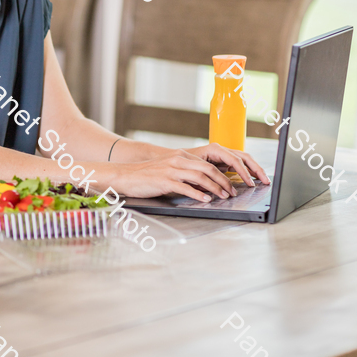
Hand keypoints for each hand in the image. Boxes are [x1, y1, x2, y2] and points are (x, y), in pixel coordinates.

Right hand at [111, 149, 245, 202]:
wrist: (125, 175)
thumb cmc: (146, 175)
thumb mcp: (168, 169)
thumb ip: (185, 173)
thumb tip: (203, 184)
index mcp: (180, 156)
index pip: (207, 164)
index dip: (222, 174)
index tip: (230, 185)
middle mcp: (177, 160)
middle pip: (207, 169)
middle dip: (223, 181)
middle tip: (231, 192)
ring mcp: (171, 170)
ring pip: (200, 177)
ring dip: (215, 188)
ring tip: (223, 196)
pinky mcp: (164, 181)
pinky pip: (186, 187)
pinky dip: (198, 193)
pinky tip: (205, 199)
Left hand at [182, 143, 269, 186]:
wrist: (171, 158)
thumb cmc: (181, 164)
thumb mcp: (192, 171)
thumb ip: (206, 178)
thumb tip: (219, 188)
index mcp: (214, 149)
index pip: (234, 160)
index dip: (244, 172)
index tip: (250, 183)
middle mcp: (220, 149)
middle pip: (243, 157)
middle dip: (256, 169)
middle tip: (265, 181)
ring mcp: (222, 153)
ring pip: (243, 159)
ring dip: (254, 169)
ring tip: (263, 180)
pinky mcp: (222, 159)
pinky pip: (238, 163)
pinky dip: (247, 170)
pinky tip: (253, 179)